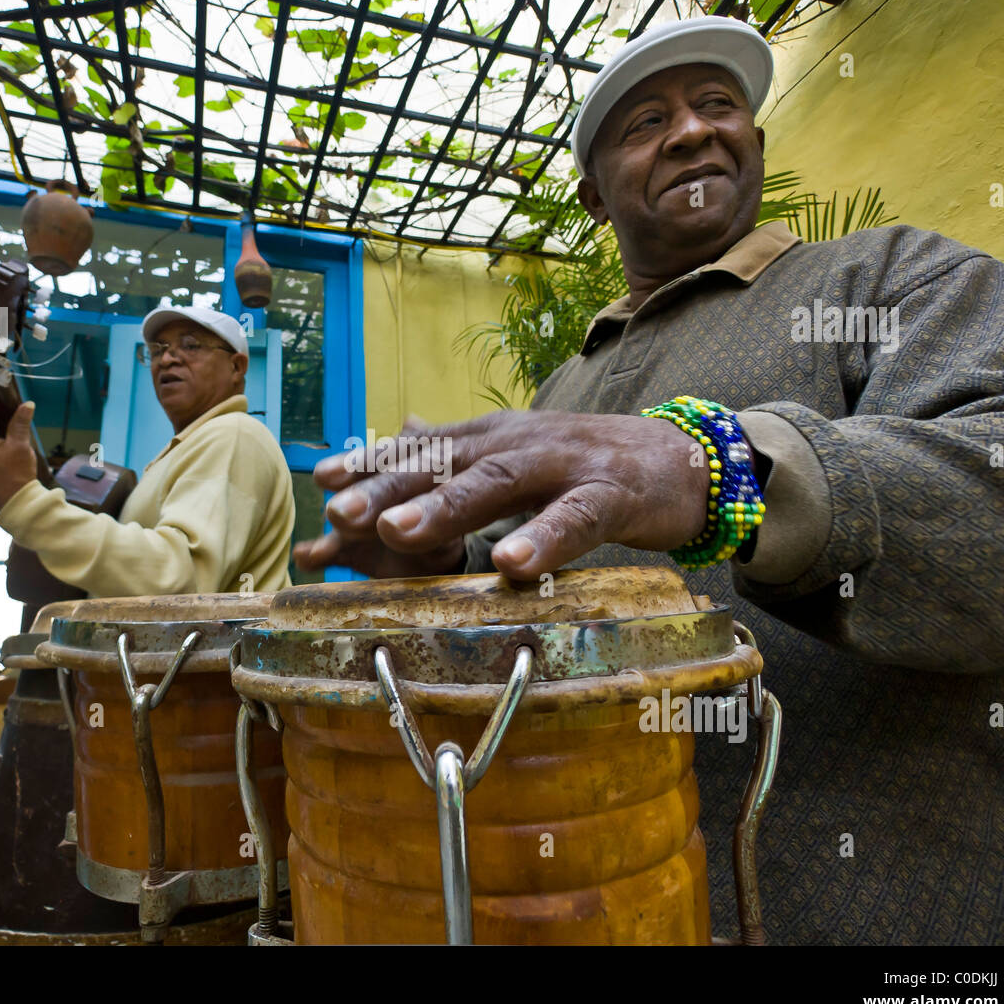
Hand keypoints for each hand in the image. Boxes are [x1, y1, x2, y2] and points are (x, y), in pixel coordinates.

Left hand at [300, 410, 710, 581]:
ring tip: (396, 531)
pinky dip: (544, 540)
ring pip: (499, 483)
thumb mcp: (517, 453)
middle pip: (446, 462)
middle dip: (388, 485)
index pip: (423, 446)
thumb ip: (463, 454)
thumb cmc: (587, 463)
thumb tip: (400, 437)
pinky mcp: (612, 494)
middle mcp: (519, 443)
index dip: (373, 461)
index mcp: (493, 438)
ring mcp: (565, 465)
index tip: (322, 479)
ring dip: (445, 507)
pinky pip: (576, 519)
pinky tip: (514, 566)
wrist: (681, 458)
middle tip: (338, 511)